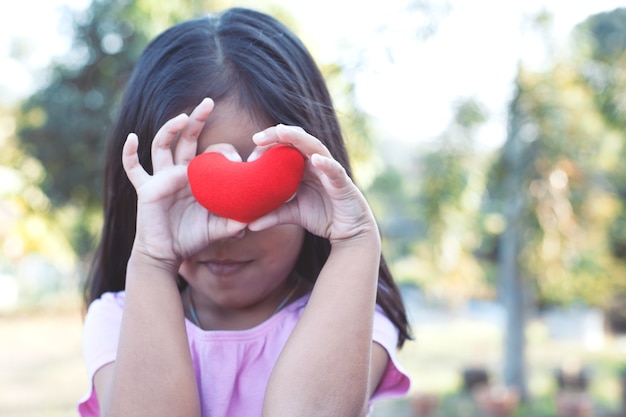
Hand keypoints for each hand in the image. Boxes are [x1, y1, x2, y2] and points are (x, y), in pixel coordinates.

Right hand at [122, 98, 246, 266]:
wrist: (166, 254)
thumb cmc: (191, 239)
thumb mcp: (218, 229)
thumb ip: (233, 224)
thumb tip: (253, 221)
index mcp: (198, 178)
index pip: (211, 153)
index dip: (223, 149)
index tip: (238, 152)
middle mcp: (179, 172)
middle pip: (186, 139)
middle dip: (197, 119)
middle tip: (209, 102)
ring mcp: (161, 178)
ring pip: (162, 145)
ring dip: (170, 129)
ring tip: (182, 117)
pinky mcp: (146, 189)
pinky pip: (133, 168)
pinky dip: (130, 153)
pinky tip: (132, 138)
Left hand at [248, 125, 378, 244]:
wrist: (349, 231)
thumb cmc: (323, 216)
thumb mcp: (293, 214)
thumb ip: (273, 215)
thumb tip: (248, 224)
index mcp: (304, 167)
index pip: (286, 146)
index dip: (269, 144)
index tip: (251, 151)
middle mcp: (316, 163)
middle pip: (298, 140)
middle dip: (278, 134)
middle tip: (258, 137)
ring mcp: (330, 170)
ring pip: (315, 147)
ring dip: (299, 139)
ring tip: (282, 132)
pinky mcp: (342, 183)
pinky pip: (334, 170)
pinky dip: (326, 164)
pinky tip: (316, 159)